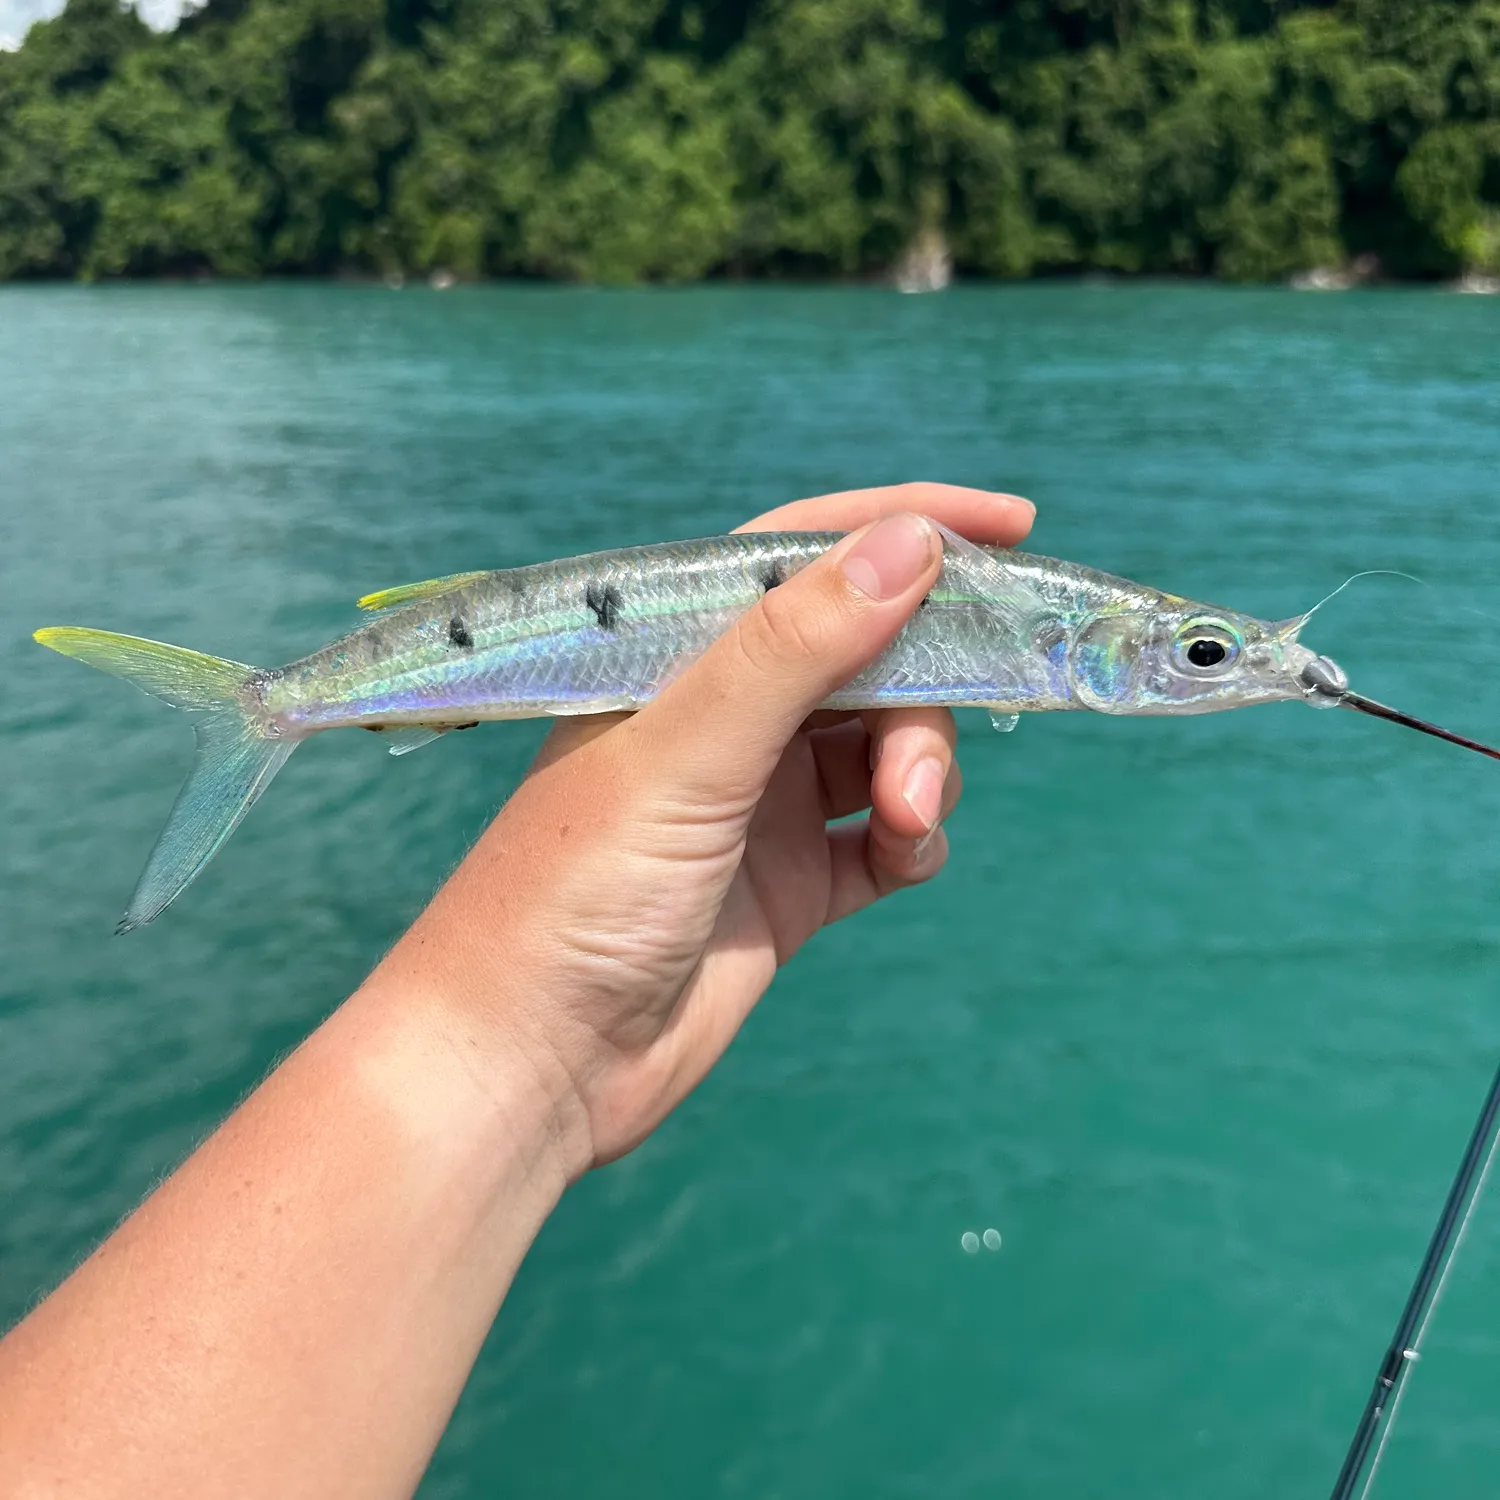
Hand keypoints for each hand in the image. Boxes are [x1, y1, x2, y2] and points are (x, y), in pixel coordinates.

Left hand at [371, 483, 1034, 1176]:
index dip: (901, 527)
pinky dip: (913, 836)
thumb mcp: (687, 752)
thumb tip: (907, 541)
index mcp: (678, 657)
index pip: (801, 555)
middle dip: (921, 689)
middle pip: (864, 656)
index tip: (1012, 525)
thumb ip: (793, 647)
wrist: (534, 1065)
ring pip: (885, 744)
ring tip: (907, 821)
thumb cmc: (576, 888)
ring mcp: (760, 802)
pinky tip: (904, 854)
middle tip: (923, 755)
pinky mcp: (791, 882)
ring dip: (920, 770)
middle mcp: (723, 718)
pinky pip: (885, 834)